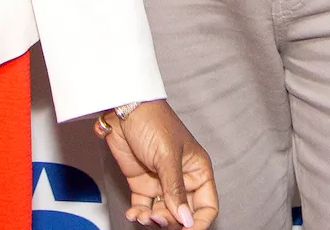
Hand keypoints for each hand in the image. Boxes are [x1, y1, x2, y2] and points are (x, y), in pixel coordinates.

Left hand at [99, 100, 218, 227]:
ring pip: (164, 214)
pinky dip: (140, 215)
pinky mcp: (142, 184)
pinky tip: (134, 214)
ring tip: (143, 216)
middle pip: (184, 214)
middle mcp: (182, 179)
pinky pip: (145, 208)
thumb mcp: (167, 156)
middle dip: (172, 221)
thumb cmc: (153, 122)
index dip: (199, 222)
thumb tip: (186, 219)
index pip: (207, 205)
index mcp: (197, 170)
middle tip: (158, 217)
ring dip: (154, 220)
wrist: (123, 111)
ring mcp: (161, 183)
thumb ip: (176, 190)